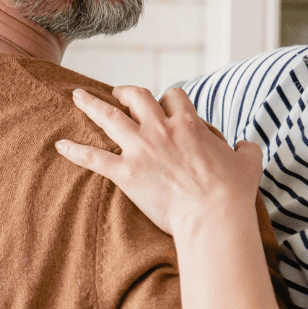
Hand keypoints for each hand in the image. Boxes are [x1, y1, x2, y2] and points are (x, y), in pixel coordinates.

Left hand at [57, 86, 263, 238]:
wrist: (213, 216)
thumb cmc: (232, 192)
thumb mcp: (249, 162)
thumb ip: (245, 148)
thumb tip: (245, 145)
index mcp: (189, 124)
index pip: (173, 97)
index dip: (167, 99)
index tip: (164, 105)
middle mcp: (161, 129)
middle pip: (137, 97)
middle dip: (126, 92)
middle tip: (117, 93)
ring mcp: (141, 149)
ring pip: (109, 117)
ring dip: (91, 104)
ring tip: (77, 96)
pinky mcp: (125, 173)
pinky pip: (93, 157)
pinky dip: (74, 151)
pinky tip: (59, 145)